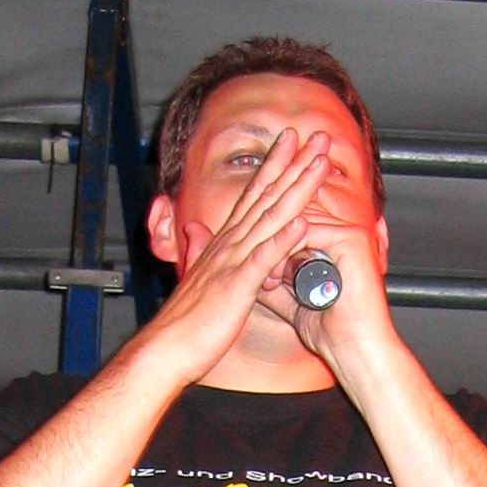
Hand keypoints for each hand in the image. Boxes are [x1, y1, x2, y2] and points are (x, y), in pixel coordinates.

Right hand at [146, 127, 331, 379]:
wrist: (167, 349)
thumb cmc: (185, 322)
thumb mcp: (194, 278)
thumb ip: (197, 250)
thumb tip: (194, 229)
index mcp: (224, 243)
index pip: (254, 196)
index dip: (275, 167)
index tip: (294, 143)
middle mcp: (229, 244)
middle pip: (267, 196)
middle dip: (294, 164)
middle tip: (318, 137)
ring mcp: (233, 262)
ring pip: (270, 218)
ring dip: (296, 190)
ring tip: (319, 166)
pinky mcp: (236, 286)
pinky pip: (262, 260)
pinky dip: (281, 240)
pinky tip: (301, 224)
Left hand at [254, 197, 393, 366]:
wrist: (357, 353)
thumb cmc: (334, 335)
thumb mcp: (295, 304)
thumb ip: (277, 283)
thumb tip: (251, 270)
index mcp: (336, 248)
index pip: (296, 225)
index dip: (273, 244)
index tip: (260, 275)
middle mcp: (345, 236)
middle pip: (296, 218)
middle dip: (271, 245)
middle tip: (261, 277)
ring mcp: (351, 235)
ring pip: (299, 223)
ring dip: (276, 249)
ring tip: (269, 279)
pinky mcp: (352, 240)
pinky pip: (308, 231)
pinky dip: (286, 250)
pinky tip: (278, 275)